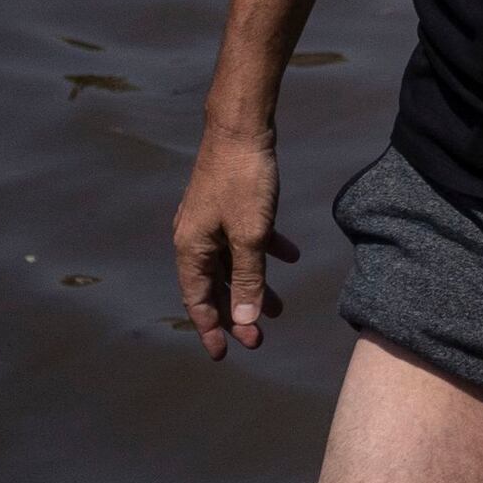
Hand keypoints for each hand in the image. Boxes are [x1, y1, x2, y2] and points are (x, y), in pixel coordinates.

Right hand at [175, 128, 295, 356]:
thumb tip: (246, 321)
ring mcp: (211, 221)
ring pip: (234, 263)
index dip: (212, 329)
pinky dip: (266, 249)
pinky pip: (245, 237)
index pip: (199, 301)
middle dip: (238, 314)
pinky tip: (291, 254)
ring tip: (280, 308)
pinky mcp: (228, 205)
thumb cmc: (243, 181)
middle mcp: (195, 238)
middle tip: (259, 339)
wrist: (241, 128)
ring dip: (256, 285)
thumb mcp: (251, 235)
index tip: (226, 354)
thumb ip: (250, 279)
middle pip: (217, 286)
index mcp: (192, 249)